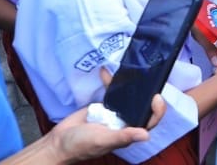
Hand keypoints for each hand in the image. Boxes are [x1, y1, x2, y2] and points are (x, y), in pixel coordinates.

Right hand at [47, 69, 164, 162]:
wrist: (59, 141)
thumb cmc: (81, 145)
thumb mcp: (103, 140)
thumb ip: (123, 136)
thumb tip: (146, 135)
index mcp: (129, 133)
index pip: (150, 121)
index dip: (157, 110)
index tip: (156, 96)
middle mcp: (125, 123)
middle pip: (142, 106)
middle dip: (145, 92)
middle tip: (148, 76)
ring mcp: (115, 113)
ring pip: (128, 97)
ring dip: (129, 85)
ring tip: (131, 71)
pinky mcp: (104, 106)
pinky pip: (112, 92)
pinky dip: (110, 82)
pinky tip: (105, 73)